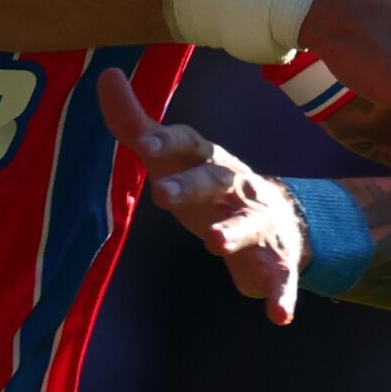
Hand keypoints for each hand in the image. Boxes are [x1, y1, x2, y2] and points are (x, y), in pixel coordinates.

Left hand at [98, 70, 316, 323]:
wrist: (281, 221)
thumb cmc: (210, 186)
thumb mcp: (174, 157)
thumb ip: (137, 124)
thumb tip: (107, 76)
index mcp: (209, 161)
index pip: (189, 145)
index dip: (169, 141)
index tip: (147, 143)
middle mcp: (236, 186)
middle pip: (216, 180)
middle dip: (192, 186)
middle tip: (162, 194)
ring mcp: (258, 222)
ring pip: (249, 224)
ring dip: (234, 232)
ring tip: (213, 242)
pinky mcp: (277, 261)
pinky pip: (283, 278)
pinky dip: (282, 295)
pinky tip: (278, 316)